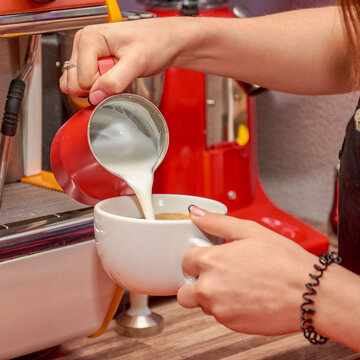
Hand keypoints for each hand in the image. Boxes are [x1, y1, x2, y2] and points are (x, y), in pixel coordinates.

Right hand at [59, 17, 192, 103]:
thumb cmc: (154, 43)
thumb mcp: (136, 63)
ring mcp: (86, 53)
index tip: (118, 79)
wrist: (165, 41)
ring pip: (77, 84)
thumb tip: (95, 96)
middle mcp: (83, 43)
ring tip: (116, 75)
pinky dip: (98, 87)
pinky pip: (84, 83)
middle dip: (96, 88)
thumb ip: (115, 81)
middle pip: (74, 82)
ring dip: (97, 88)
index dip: (100, 87)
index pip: (80, 79)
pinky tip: (112, 78)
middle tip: (118, 76)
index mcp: (90, 39)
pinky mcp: (92, 61)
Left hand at [177, 206, 317, 335]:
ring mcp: (219, 309)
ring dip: (212, 296)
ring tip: (238, 285)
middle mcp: (209, 288)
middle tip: (218, 275)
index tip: (209, 258)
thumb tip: (195, 213)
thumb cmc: (284, 262)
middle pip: (186, 289)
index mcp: (211, 261)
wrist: (310, 293)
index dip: (197, 258)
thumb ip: (216, 222)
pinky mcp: (231, 325)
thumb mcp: (249, 231)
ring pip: (202, 304)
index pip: (186, 261)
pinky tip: (247, 297)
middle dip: (197, 282)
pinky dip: (227, 308)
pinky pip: (219, 316)